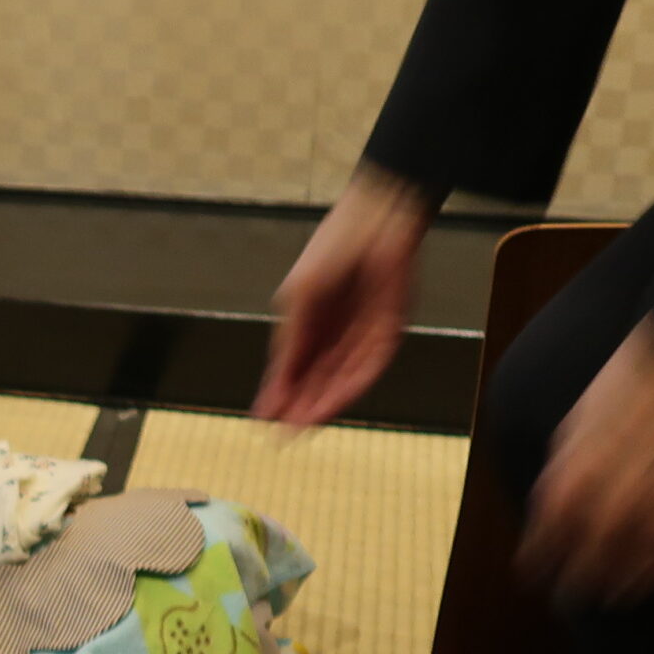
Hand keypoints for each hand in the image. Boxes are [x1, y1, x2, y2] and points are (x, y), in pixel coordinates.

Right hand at [254, 165, 440, 426]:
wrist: (380, 217)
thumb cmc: (333, 247)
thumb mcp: (301, 297)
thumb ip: (292, 342)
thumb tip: (276, 382)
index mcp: (310, 319)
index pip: (293, 366)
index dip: (279, 394)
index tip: (263, 423)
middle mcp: (336, 330)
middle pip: (317, 378)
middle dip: (301, 406)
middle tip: (284, 436)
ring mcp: (364, 331)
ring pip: (342, 377)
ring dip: (324, 402)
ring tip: (305, 426)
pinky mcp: (390, 327)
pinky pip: (370, 363)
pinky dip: (351, 384)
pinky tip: (334, 401)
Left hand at [516, 316, 653, 608]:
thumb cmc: (637, 376)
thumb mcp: (577, 423)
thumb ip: (563, 476)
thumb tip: (552, 516)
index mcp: (571, 486)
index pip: (542, 553)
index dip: (539, 567)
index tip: (538, 574)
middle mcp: (615, 510)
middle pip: (586, 576)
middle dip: (577, 586)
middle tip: (576, 593)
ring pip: (637, 578)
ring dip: (623, 587)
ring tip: (618, 591)